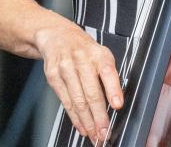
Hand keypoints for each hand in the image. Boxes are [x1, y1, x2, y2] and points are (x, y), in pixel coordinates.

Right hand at [35, 19, 122, 142]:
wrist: (57, 35)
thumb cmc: (83, 49)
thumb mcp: (100, 54)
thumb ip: (108, 75)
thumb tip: (116, 102)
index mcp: (98, 54)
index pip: (108, 71)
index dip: (113, 89)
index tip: (117, 105)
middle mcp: (82, 59)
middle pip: (91, 92)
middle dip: (99, 116)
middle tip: (104, 133)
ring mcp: (66, 67)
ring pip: (78, 100)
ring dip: (87, 121)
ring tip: (94, 134)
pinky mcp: (53, 75)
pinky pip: (65, 101)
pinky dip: (74, 117)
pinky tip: (81, 126)